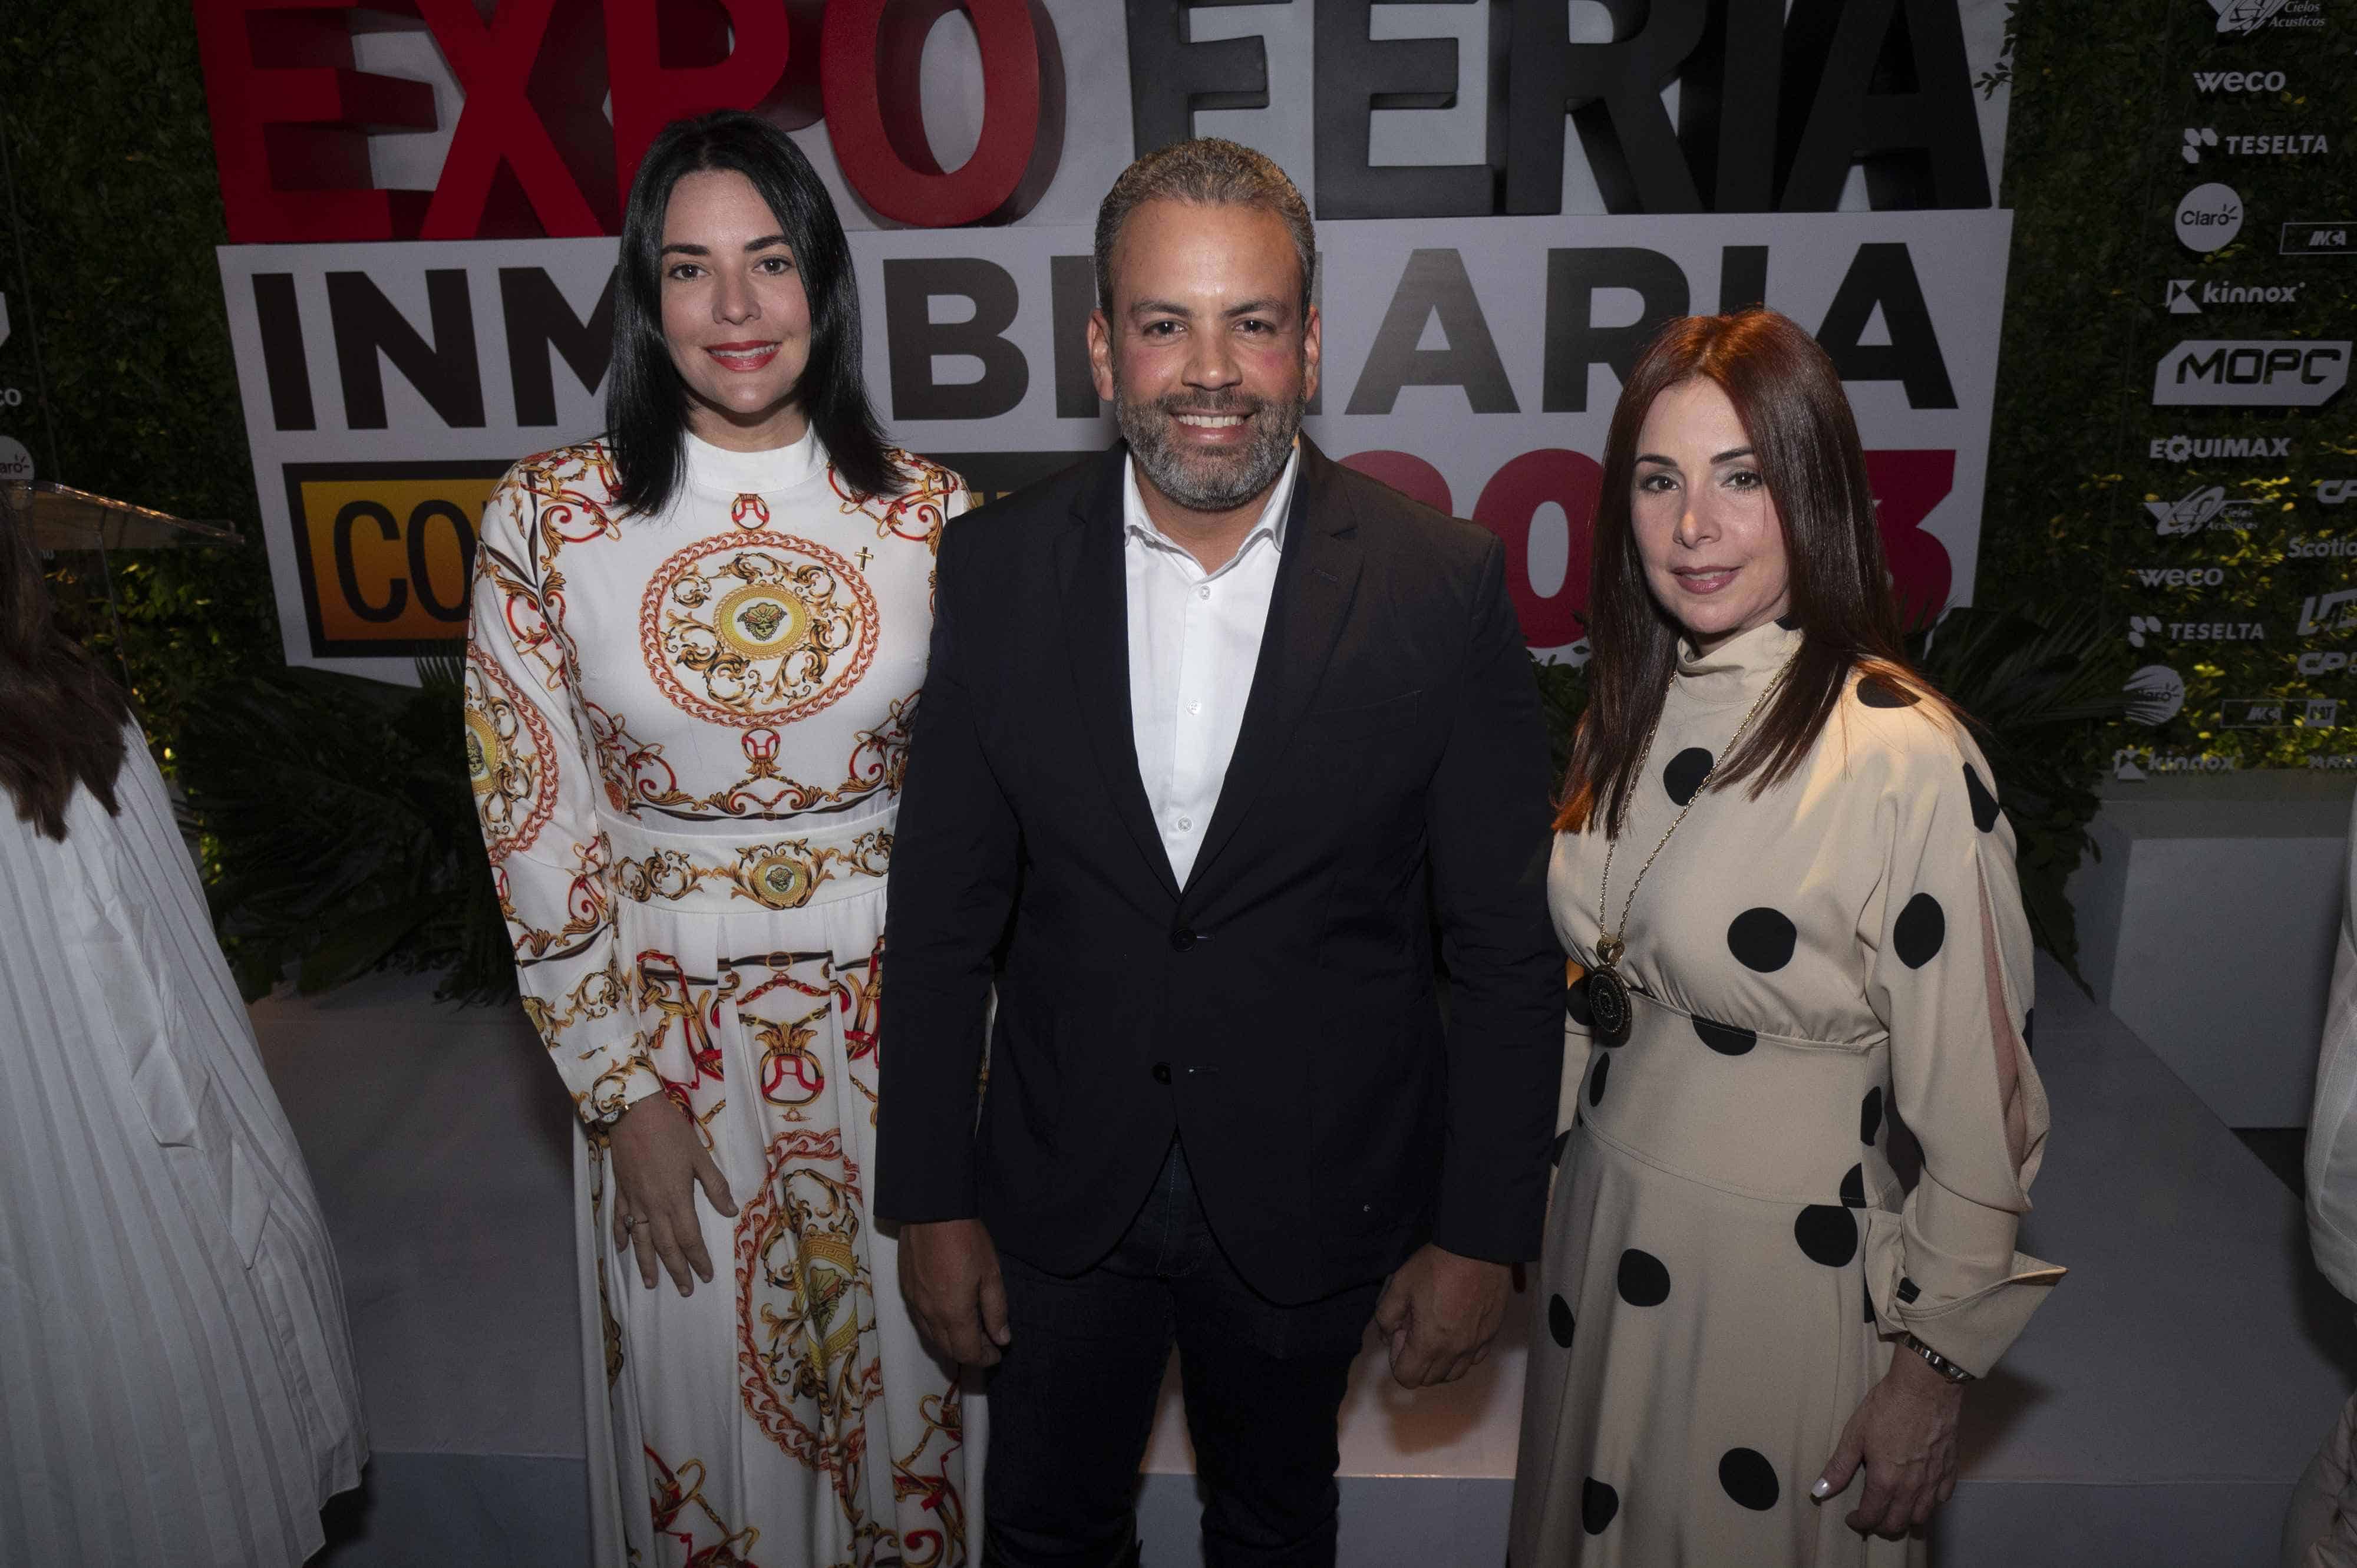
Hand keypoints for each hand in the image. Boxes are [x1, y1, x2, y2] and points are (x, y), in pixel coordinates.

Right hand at [607, 1092, 736, 1296]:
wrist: (635, 1114)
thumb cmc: (671, 1133)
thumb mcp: (700, 1157)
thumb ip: (715, 1186)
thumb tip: (731, 1211)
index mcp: (676, 1200)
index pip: (690, 1238)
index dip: (698, 1259)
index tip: (705, 1275)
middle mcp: (654, 1207)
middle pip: (666, 1246)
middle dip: (676, 1270)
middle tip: (684, 1290)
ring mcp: (634, 1201)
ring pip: (641, 1240)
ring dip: (647, 1263)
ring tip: (651, 1283)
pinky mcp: (621, 1192)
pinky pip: (620, 1220)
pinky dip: (621, 1237)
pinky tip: (622, 1250)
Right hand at [900, 1218, 1011, 1366]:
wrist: (931, 1211)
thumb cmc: (966, 1239)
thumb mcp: (991, 1274)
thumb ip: (996, 1310)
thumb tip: (1002, 1339)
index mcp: (953, 1313)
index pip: (967, 1352)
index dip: (984, 1358)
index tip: (997, 1353)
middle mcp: (929, 1314)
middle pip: (947, 1349)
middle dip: (969, 1353)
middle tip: (987, 1344)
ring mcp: (914, 1302)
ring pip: (931, 1337)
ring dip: (951, 1342)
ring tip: (970, 1332)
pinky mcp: (905, 1289)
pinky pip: (920, 1321)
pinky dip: (936, 1328)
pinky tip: (948, 1316)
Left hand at [1372, 1244, 1509, 1388]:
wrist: (1478, 1248)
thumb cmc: (1437, 1265)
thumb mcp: (1400, 1284)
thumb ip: (1386, 1316)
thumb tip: (1387, 1335)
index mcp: (1429, 1342)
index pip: (1407, 1377)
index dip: (1397, 1361)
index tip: (1401, 1335)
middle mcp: (1455, 1351)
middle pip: (1429, 1379)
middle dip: (1416, 1362)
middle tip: (1415, 1332)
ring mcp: (1476, 1345)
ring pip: (1453, 1374)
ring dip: (1439, 1363)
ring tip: (1435, 1334)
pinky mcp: (1491, 1335)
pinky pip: (1474, 1359)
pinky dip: (1461, 1355)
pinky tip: (1456, 1332)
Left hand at [1813, 1346, 1964, 1537]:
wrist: (1926, 1388)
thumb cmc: (1887, 1407)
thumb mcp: (1854, 1434)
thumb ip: (1839, 1467)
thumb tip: (1819, 1491)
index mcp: (1886, 1481)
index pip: (1872, 1516)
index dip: (1859, 1522)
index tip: (1852, 1519)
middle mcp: (1912, 1488)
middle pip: (1897, 1523)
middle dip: (1881, 1526)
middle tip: (1871, 1518)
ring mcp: (1934, 1480)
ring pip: (1922, 1517)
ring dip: (1907, 1520)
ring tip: (1895, 1512)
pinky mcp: (1950, 1469)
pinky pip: (1943, 1498)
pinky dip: (1931, 1504)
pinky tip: (1923, 1496)